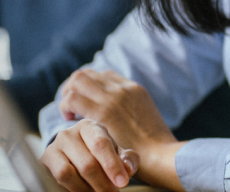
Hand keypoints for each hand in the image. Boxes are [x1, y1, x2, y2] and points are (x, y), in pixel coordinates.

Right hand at [41, 119, 138, 191]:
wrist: (73, 154)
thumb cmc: (101, 153)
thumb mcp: (116, 152)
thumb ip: (127, 159)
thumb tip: (128, 170)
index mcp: (90, 126)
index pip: (101, 144)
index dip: (112, 165)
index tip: (123, 183)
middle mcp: (70, 133)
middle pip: (86, 163)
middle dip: (102, 183)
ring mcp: (55, 146)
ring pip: (68, 173)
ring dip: (86, 189)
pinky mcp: (45, 160)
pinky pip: (56, 179)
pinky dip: (72, 189)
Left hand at [58, 69, 184, 189]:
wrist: (163, 156)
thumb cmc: (154, 147)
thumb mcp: (145, 118)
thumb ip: (130, 110)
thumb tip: (116, 116)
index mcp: (134, 88)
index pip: (104, 74)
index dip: (89, 87)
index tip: (85, 103)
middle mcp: (123, 88)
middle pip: (88, 72)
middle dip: (73, 87)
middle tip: (71, 107)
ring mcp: (114, 97)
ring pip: (78, 79)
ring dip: (68, 94)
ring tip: (69, 113)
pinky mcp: (104, 113)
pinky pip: (74, 98)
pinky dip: (66, 106)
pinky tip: (69, 121)